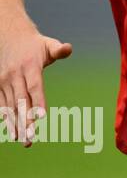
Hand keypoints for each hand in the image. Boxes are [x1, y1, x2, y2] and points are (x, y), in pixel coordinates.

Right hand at [0, 21, 71, 145]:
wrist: (9, 36)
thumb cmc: (35, 44)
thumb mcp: (48, 44)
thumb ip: (59, 49)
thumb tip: (68, 49)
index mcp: (30, 66)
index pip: (35, 86)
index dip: (38, 101)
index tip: (41, 117)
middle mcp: (15, 75)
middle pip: (22, 101)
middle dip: (25, 120)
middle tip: (30, 138)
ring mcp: (5, 81)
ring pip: (10, 106)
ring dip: (16, 124)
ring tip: (22, 140)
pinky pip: (2, 104)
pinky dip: (6, 118)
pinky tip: (12, 132)